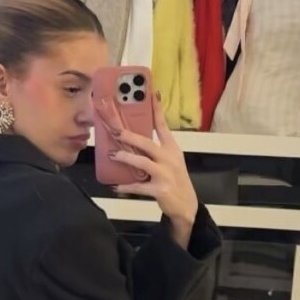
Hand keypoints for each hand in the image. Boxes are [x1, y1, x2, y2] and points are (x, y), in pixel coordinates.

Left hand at [96, 93, 198, 231]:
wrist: (186, 205)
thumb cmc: (175, 180)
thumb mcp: (170, 161)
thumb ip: (156, 150)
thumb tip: (133, 140)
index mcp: (172, 148)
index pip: (163, 126)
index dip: (157, 110)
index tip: (151, 94)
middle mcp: (169, 158)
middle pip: (148, 143)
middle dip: (130, 136)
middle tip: (115, 130)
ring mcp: (165, 174)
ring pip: (142, 162)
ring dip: (126, 158)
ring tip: (113, 154)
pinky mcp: (160, 189)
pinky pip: (139, 186)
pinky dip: (126, 186)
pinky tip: (115, 186)